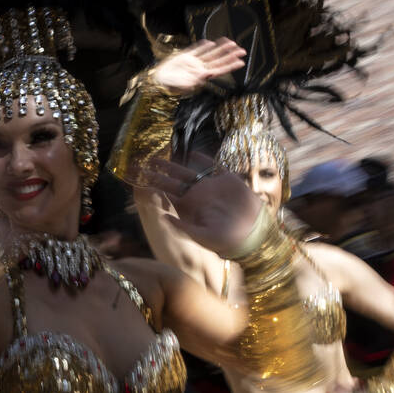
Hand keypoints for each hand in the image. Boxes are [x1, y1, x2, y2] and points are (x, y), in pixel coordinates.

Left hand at [146, 152, 261, 255]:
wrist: (252, 233)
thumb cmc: (226, 239)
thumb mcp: (201, 236)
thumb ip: (182, 226)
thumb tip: (163, 218)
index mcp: (192, 207)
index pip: (170, 194)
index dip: (156, 187)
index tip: (142, 179)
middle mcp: (199, 195)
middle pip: (175, 180)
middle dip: (160, 172)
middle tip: (145, 163)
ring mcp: (213, 187)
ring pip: (190, 172)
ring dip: (175, 165)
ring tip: (161, 158)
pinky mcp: (229, 181)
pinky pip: (215, 167)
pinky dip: (205, 160)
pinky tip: (194, 153)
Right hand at [149, 39, 245, 95]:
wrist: (158, 80)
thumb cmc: (169, 85)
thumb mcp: (181, 85)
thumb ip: (191, 81)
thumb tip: (202, 77)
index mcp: (201, 76)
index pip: (219, 70)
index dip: (230, 66)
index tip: (241, 62)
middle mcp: (199, 69)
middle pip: (218, 61)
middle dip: (230, 56)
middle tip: (243, 51)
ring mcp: (193, 62)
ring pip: (210, 54)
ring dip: (221, 48)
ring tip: (232, 43)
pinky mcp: (185, 57)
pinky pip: (196, 50)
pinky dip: (203, 46)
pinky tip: (211, 42)